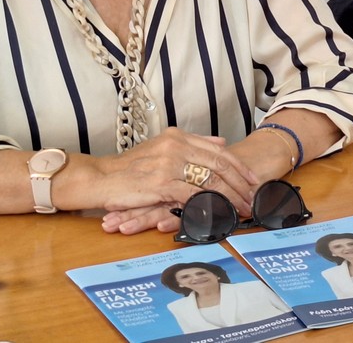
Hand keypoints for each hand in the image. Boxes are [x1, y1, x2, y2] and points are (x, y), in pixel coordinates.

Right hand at [94, 128, 257, 233]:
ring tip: (241, 210)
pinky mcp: (161, 183)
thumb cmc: (129, 168)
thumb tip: (221, 143)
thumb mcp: (162, 148)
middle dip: (240, 184)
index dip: (239, 166)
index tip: (253, 179)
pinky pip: (192, 196)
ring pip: (210, 181)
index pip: (218, 151)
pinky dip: (209, 206)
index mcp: (179, 137)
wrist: (98, 178)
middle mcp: (176, 146)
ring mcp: (169, 164)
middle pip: (219, 165)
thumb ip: (192, 144)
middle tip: (253, 198)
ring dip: (229, 198)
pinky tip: (219, 215)